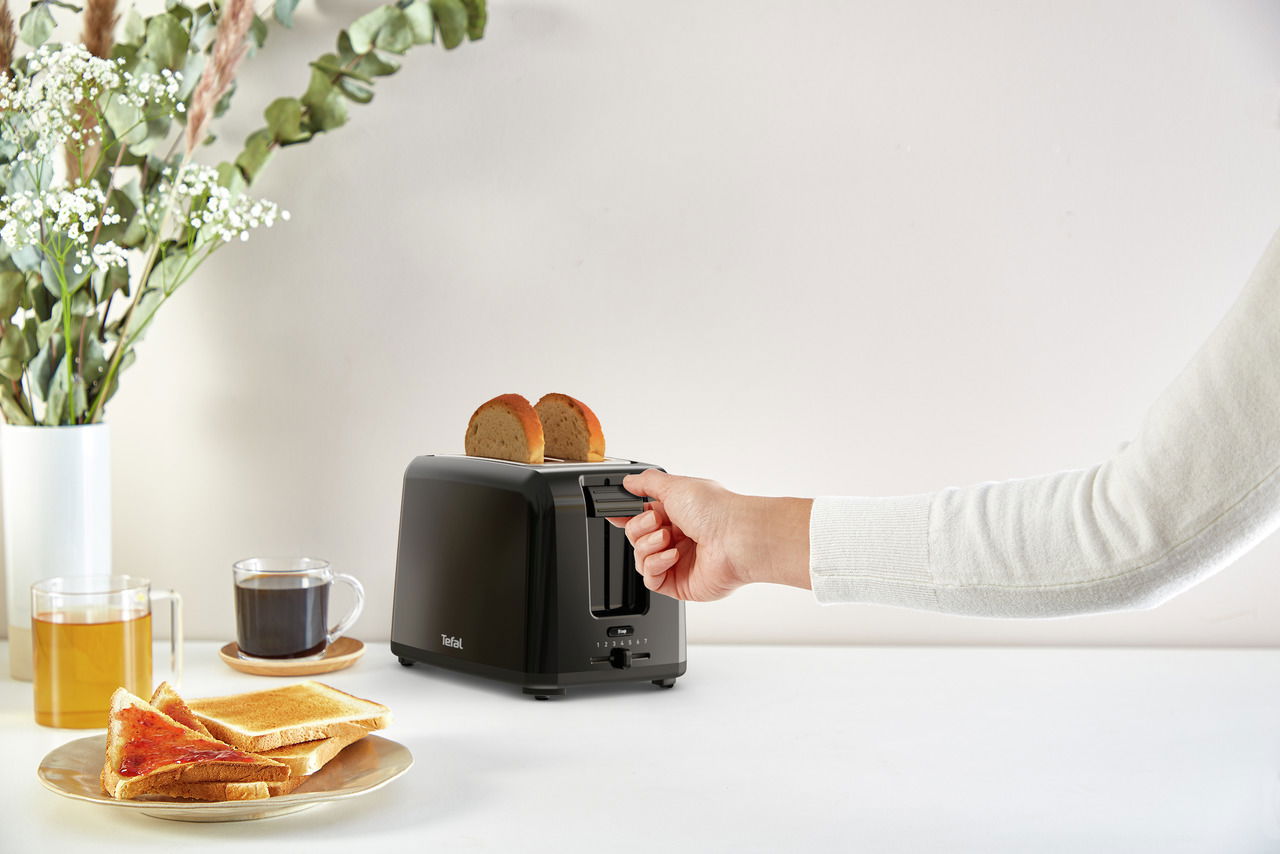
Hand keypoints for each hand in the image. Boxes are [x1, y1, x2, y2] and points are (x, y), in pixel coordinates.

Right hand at [608, 469, 812, 601]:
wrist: (737, 539)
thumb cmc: (716, 511)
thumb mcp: (676, 485)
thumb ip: (648, 482)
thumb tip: (629, 481)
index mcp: (677, 514)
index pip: (641, 517)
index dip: (626, 517)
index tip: (616, 514)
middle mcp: (678, 537)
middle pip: (636, 538)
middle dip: (641, 529)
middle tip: (658, 523)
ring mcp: (679, 562)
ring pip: (640, 559)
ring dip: (649, 546)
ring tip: (668, 539)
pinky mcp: (680, 584)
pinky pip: (651, 579)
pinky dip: (655, 566)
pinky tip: (672, 556)